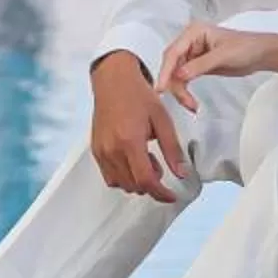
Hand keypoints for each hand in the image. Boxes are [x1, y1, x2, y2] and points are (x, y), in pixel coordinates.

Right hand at [88, 51, 186, 202]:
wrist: (113, 81)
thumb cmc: (139, 96)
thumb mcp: (163, 120)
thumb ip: (172, 149)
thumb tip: (182, 173)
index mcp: (130, 141)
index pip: (145, 180)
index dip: (160, 193)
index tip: (171, 196)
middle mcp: (112, 150)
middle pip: (133, 186)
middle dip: (151, 184)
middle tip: (160, 166)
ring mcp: (101, 151)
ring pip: (120, 184)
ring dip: (137, 181)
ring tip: (146, 159)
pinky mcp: (95, 150)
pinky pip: (109, 176)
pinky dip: (123, 176)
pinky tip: (132, 159)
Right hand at [155, 22, 276, 113]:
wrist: (260, 54)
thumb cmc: (246, 47)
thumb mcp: (223, 56)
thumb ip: (200, 65)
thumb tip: (180, 75)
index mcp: (194, 32)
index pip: (173, 52)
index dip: (166, 71)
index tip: (162, 88)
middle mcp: (190, 41)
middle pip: (172, 65)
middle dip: (174, 84)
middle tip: (183, 101)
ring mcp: (192, 54)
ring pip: (176, 75)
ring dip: (180, 91)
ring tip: (191, 105)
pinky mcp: (196, 66)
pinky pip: (183, 80)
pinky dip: (185, 91)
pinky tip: (190, 102)